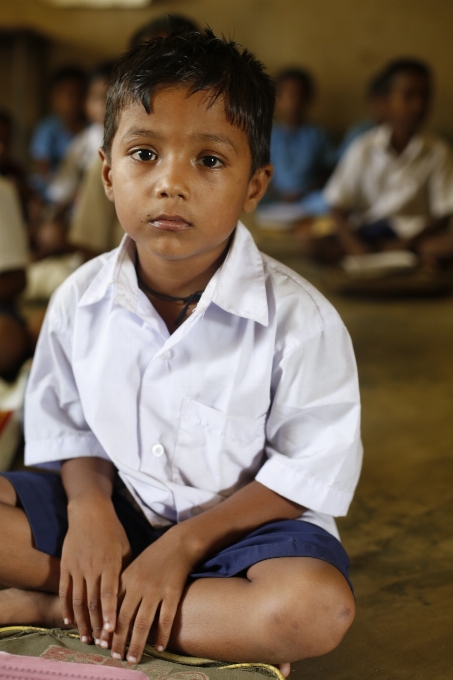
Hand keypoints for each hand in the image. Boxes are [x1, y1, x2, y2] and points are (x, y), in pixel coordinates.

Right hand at [59, 497, 131, 643]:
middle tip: (100, 643)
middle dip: (96, 624)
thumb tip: (131, 592)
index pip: (109, 593)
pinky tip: (69, 621)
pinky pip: (64, 591)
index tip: (111, 630)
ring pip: (78, 600)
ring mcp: (77, 567)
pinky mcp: (65, 566)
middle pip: (93, 602)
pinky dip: (66, 607)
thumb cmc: (112, 529)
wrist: (89, 511)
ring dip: (82, 621)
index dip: (109, 613)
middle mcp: (92, 568)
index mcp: (110, 563)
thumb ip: (126, 569)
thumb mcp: (125, 546)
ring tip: (86, 638)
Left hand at [102, 527, 195, 662]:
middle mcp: (138, 586)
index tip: (101, 644)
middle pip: (125, 619)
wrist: (177, 544)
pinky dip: (162, 634)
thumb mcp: (132, 568)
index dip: (105, 627)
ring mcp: (156, 590)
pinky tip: (160, 647)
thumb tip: (109, 614)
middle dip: (118, 641)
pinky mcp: (173, 592)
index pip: (111, 608)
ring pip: (143, 622)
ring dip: (137, 644)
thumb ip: (121, 588)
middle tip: (115, 657)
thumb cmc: (152, 558)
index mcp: (125, 579)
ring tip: (133, 659)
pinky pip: (166, 618)